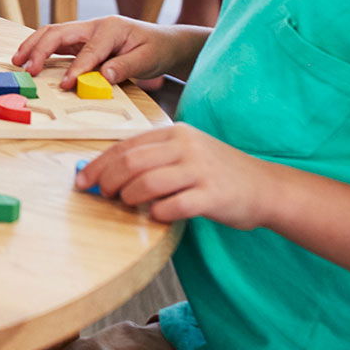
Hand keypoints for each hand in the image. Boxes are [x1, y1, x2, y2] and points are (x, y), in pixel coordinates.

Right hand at [12, 15, 193, 88]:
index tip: (66, 84)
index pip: (88, 50)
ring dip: (33, 46)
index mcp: (110, 28)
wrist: (163, 42)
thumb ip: (125, 67)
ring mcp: (85, 31)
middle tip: (28, 69)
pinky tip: (30, 59)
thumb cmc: (156, 49)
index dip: (76, 68)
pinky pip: (56, 41)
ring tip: (19, 61)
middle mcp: (94, 26)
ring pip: (52, 33)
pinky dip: (40, 48)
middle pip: (58, 32)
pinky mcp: (81, 39)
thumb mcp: (147, 59)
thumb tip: (104, 78)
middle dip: (40, 49)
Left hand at [78, 123, 282, 227]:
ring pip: (147, 183)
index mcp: (175, 133)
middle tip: (102, 195)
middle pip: (131, 163)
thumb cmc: (218, 173)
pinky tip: (157, 216)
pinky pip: (174, 206)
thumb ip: (152, 158)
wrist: (266, 187)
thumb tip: (106, 173)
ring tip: (128, 204)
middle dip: (108, 181)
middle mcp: (186, 147)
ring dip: (129, 197)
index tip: (83, 181)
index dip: (99, 165)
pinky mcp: (212, 195)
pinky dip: (158, 213)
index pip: (125, 146)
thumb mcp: (186, 153)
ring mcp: (200, 170)